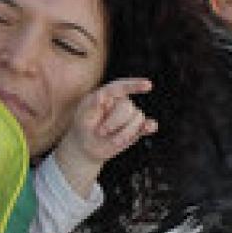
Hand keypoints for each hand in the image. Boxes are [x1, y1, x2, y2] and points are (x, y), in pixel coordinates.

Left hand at [51, 77, 155, 197]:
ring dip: (124, 133)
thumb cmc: (82, 127)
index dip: (135, 85)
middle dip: (114, 122)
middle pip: (128, 107)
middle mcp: (121, 102)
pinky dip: (149, 126)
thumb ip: (91, 104)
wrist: (87, 147)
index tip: (148, 85)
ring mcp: (130, 115)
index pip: (121, 87)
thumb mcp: (82, 116)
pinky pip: (148, 125)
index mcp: (107, 95)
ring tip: (111, 140)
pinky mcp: (137, 129)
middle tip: (100, 132)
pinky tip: (148, 128)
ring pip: (138, 119)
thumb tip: (101, 95)